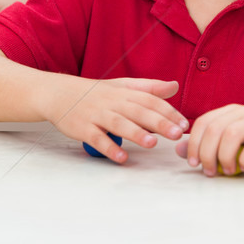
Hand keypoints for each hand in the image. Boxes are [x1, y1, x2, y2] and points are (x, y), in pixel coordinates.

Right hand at [48, 78, 188, 161]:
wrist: (59, 93)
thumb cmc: (96, 93)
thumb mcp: (123, 86)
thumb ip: (149, 88)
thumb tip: (174, 86)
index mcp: (125, 92)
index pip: (150, 100)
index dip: (168, 111)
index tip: (184, 124)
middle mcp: (113, 102)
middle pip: (138, 111)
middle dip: (159, 122)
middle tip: (177, 134)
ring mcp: (96, 115)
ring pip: (118, 123)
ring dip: (135, 133)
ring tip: (152, 144)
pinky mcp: (82, 128)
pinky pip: (96, 138)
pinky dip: (108, 148)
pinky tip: (121, 158)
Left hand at [176, 104, 243, 176]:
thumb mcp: (230, 149)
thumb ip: (206, 147)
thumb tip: (179, 150)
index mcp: (230, 112)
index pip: (203, 122)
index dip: (194, 143)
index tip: (193, 163)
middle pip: (215, 128)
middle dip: (207, 153)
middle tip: (209, 172)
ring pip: (231, 134)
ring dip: (224, 157)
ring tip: (228, 171)